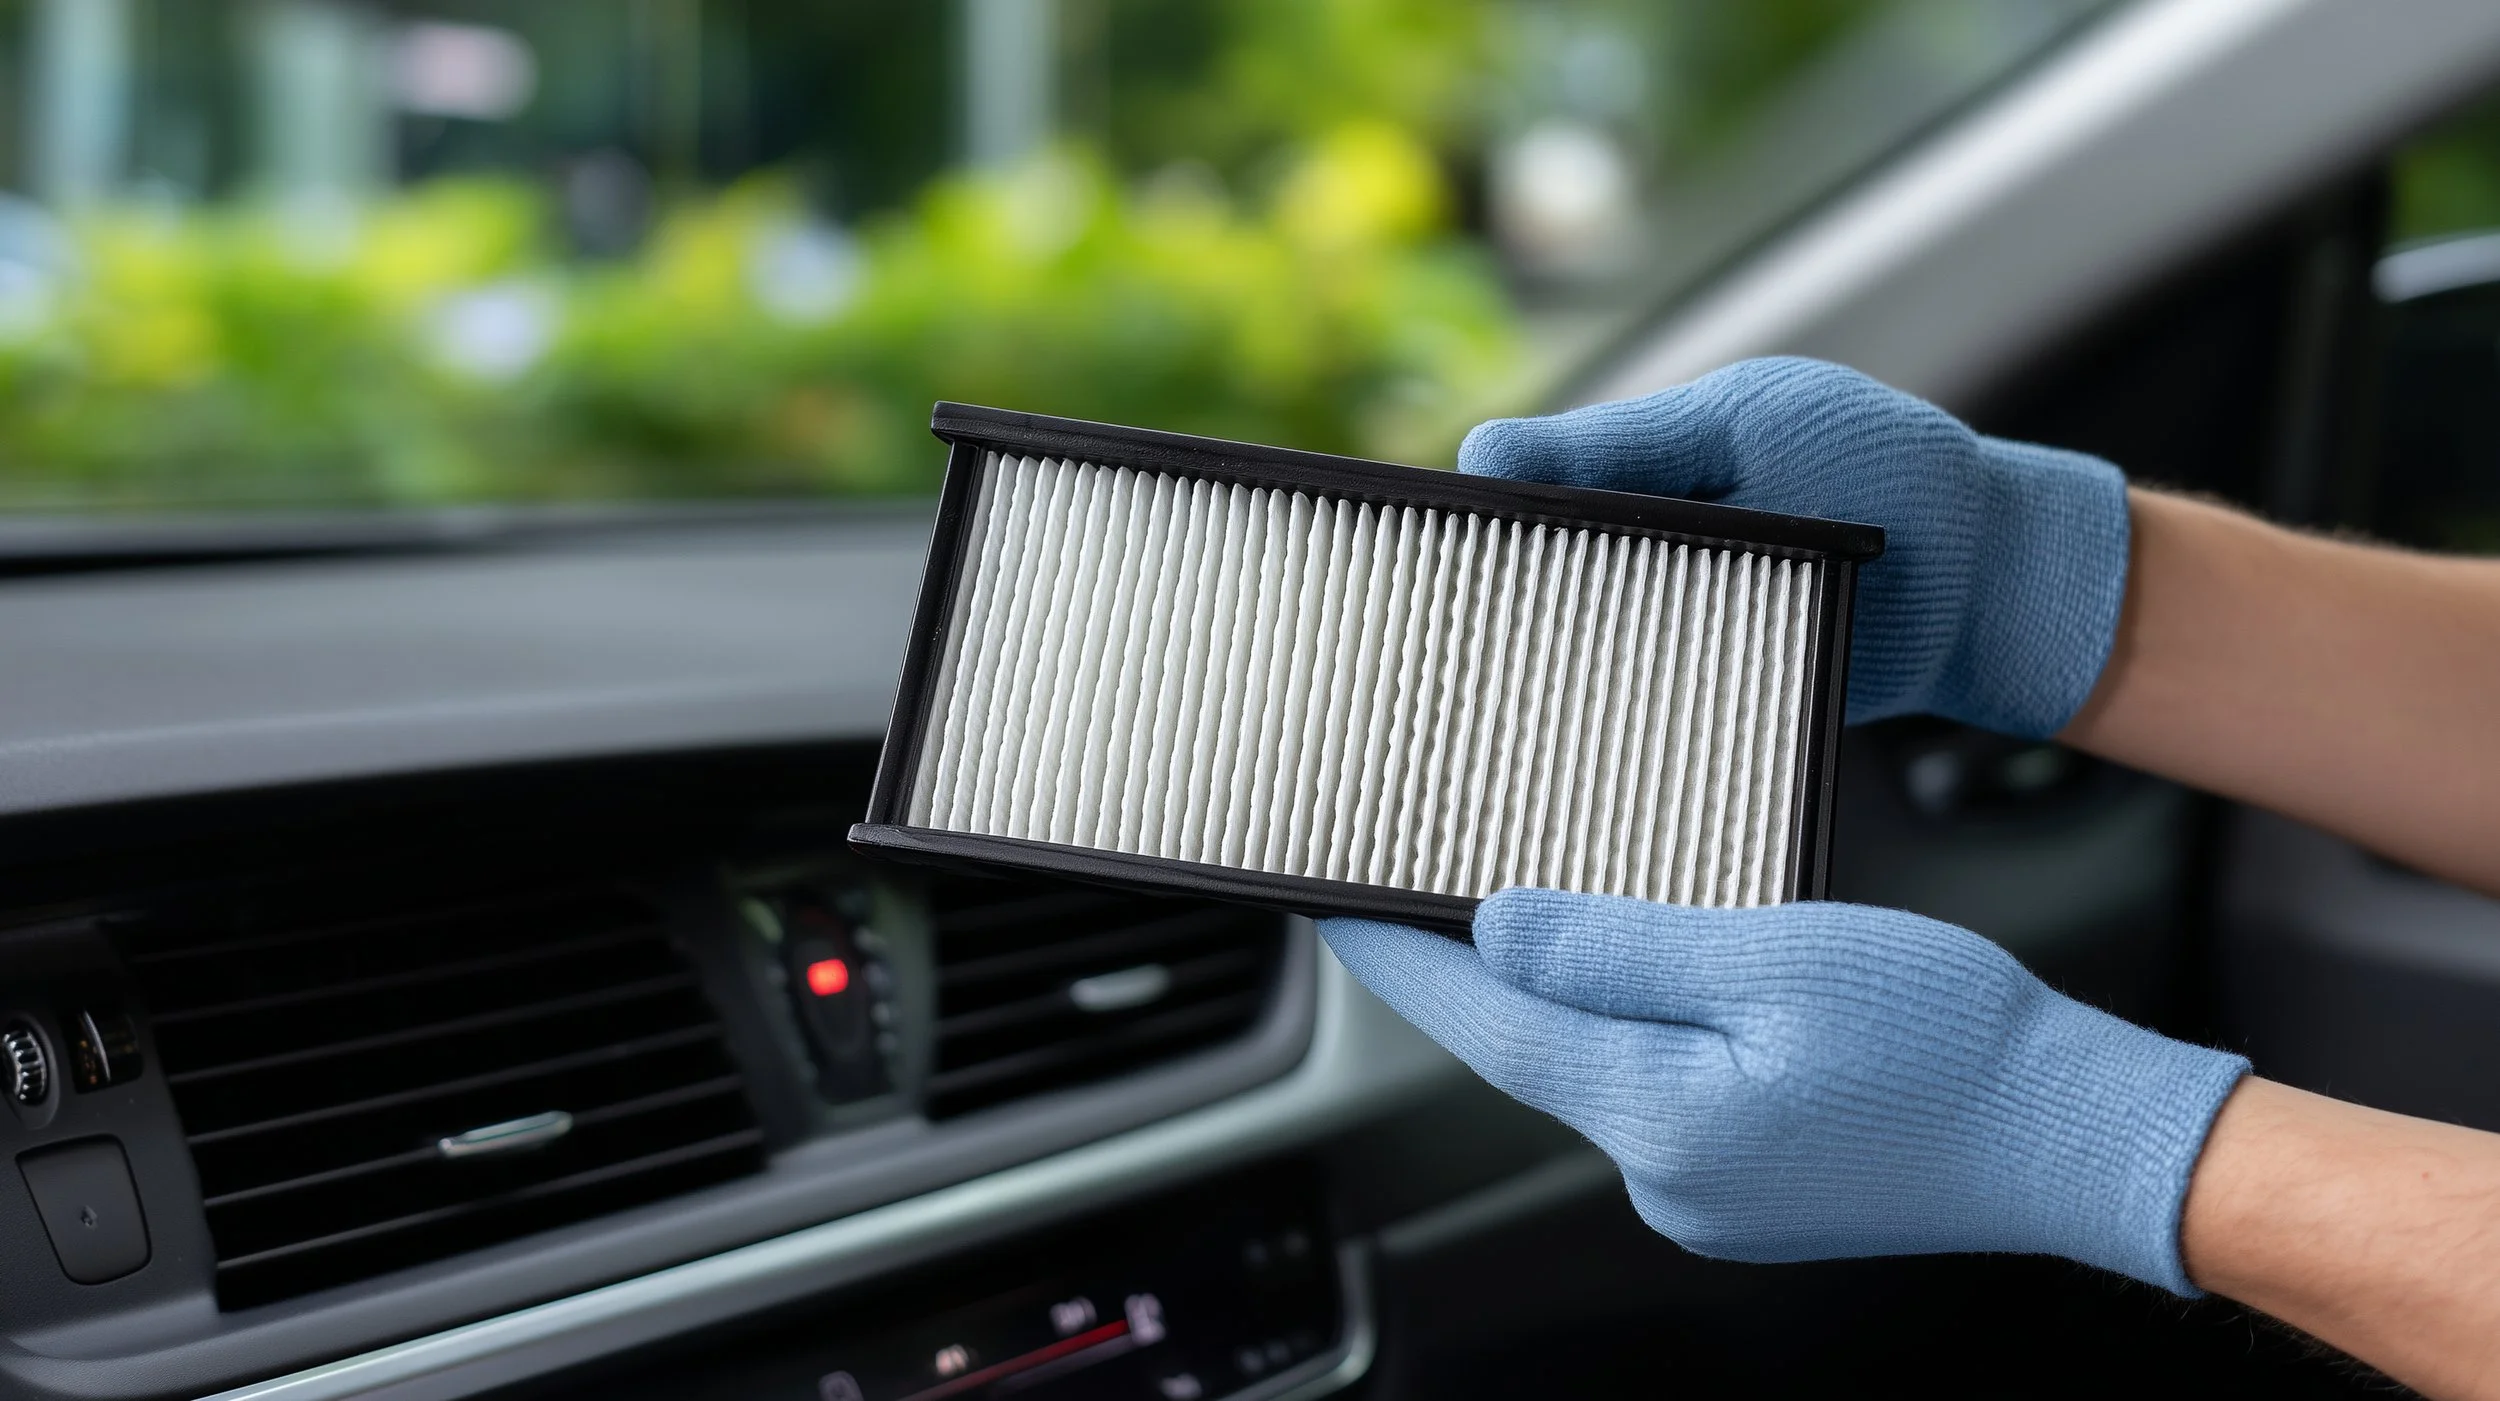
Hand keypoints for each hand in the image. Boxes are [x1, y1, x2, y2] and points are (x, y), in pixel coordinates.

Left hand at [1321, 890, 2245, 1291]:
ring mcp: (1708, 1195)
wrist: (2074, 1136)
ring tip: (1537, 906)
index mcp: (1658, 1116)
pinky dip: (1639, 1030)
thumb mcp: (1772, 957)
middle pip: (1533, 1049)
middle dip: (1482, 968)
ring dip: (1569, 995)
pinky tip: (1654, 977)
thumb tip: (1498, 929)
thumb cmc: (1951, 1041)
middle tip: (1423, 882)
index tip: (1331, 906)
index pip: (1486, 1024)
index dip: (1402, 959)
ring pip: (1599, 1069)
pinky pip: (1659, 1091)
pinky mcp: (1750, 1188)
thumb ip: (1619, 947)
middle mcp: (1665, 1176)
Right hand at [1459, 357, 2128, 737]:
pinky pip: (1640, 723)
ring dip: (1531, 689)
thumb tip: (1482, 448)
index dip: (1454, 532)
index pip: (1513, 503)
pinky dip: (1604, 736)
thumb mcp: (1748, 424)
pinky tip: (1555, 760)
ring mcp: (1675, 635)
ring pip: (1571, 667)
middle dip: (1472, 624)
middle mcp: (1640, 561)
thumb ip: (1624, 444)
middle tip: (1418, 654)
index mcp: (1636, 478)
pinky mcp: (1712, 702)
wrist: (1994, 582)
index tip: (1398, 561)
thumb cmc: (1886, 470)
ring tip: (1466, 722)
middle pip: (1524, 595)